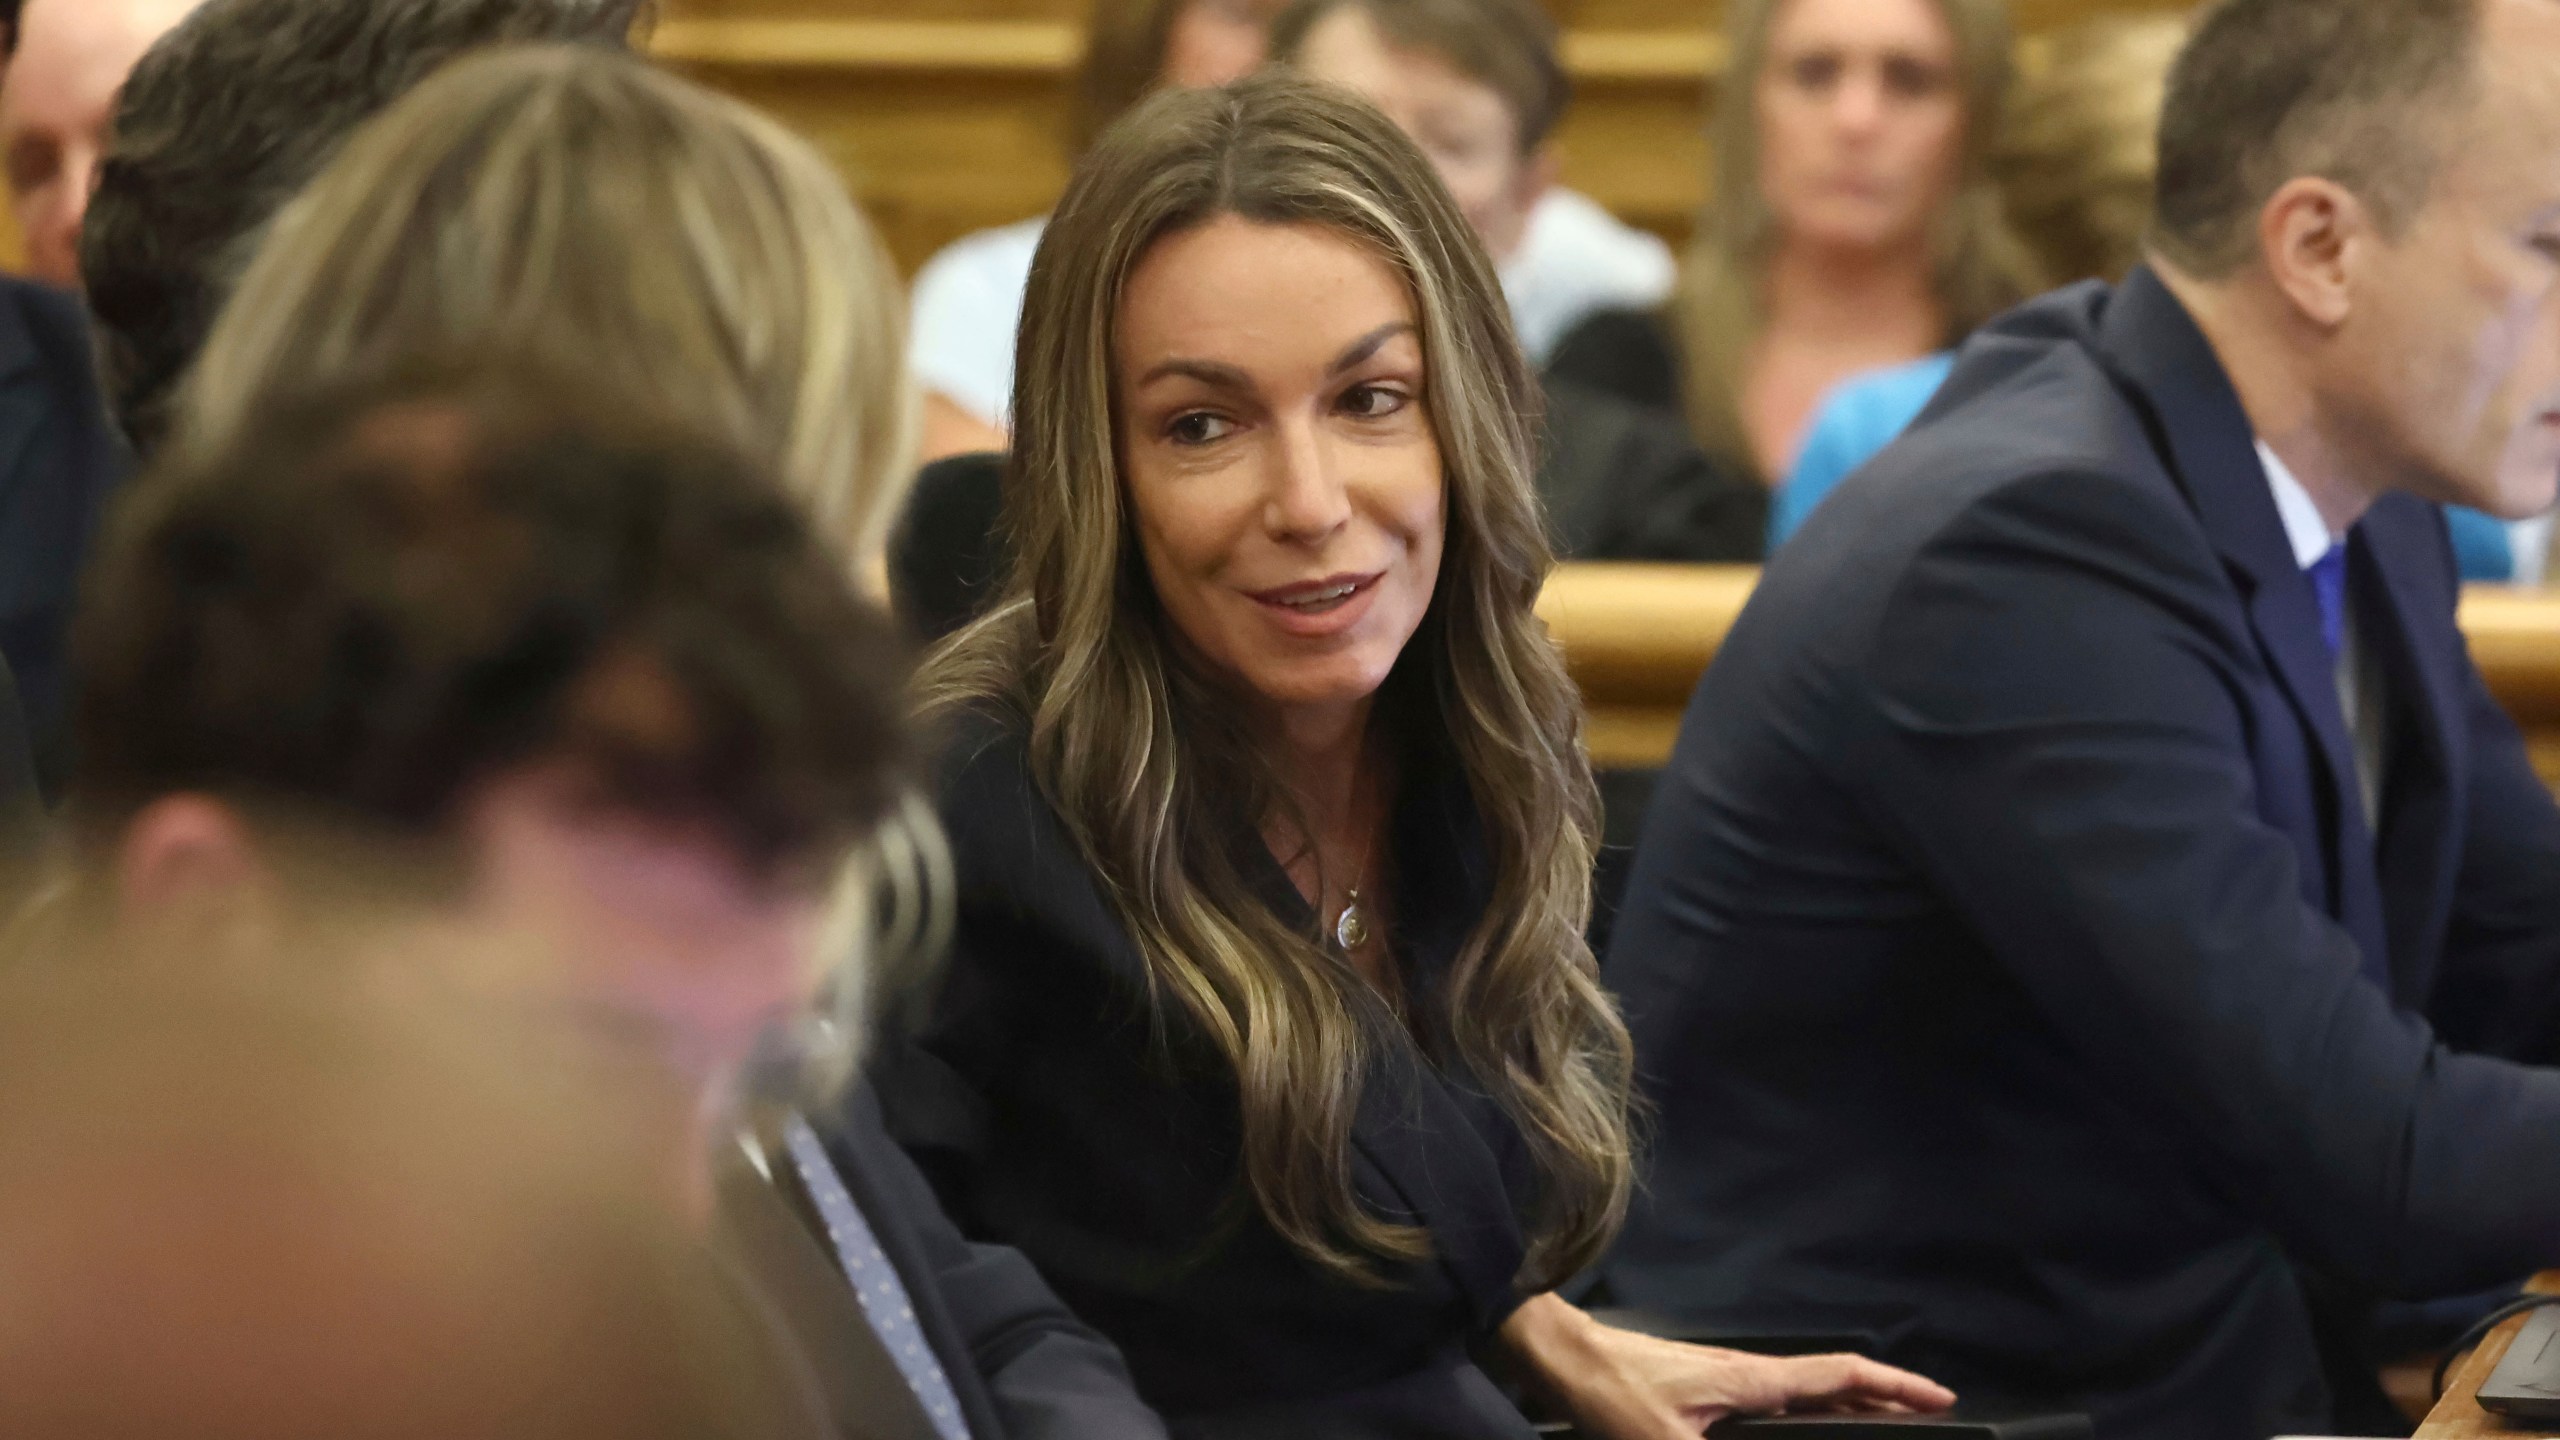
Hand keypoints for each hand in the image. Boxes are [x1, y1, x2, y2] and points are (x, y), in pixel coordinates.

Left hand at [1498, 1293, 1956, 1439]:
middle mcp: (1744, 1374)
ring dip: (1843, 1403)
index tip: (1940, 1397)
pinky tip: (1795, 1429)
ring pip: (1802, 1391)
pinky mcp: (1699, 1389)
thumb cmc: (1607, 1389)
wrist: (1559, 1355)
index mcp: (1750, 1380)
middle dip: (1882, 1397)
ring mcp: (1722, 1378)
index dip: (1893, 1386)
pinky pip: (1771, 1400)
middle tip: (1924, 1413)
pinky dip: (1802, 1411)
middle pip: (1831, 1382)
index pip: (1839, 1376)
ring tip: (1875, 1422)